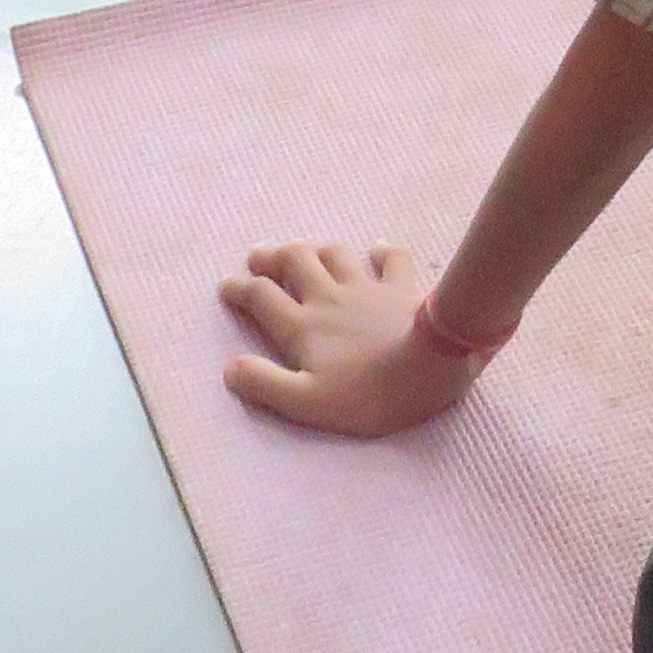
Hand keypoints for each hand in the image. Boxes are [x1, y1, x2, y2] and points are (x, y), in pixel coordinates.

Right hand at [217, 240, 482, 438]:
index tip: (226, 285)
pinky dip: (382, 251)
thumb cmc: (365, 395)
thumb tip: (230, 367)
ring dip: (316, 249)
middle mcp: (329, 297)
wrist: (426, 369)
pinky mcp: (401, 285)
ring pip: (334, 255)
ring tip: (305, 252)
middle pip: (294, 262)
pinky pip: (391, 257)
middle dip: (272, 256)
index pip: (262, 298)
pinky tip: (376, 250)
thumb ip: (265, 384)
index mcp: (303, 326)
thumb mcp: (305, 402)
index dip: (240, 289)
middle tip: (258, 257)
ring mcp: (367, 287)